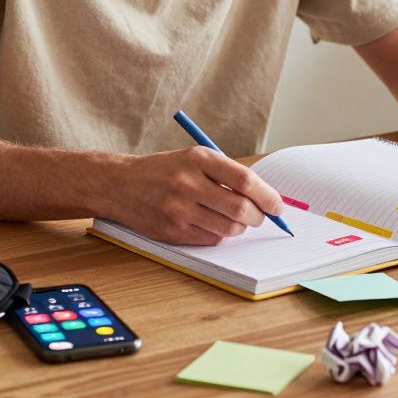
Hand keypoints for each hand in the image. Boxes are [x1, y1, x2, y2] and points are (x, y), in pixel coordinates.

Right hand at [112, 147, 282, 245]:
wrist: (120, 185)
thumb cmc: (164, 171)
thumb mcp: (193, 159)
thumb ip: (225, 174)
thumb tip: (264, 196)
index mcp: (197, 159)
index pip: (243, 179)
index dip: (266, 195)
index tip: (277, 204)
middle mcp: (187, 183)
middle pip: (239, 207)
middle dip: (258, 216)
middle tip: (261, 216)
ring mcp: (178, 209)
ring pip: (228, 227)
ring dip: (240, 227)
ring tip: (235, 220)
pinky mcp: (172, 231)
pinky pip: (211, 239)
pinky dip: (220, 234)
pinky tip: (212, 224)